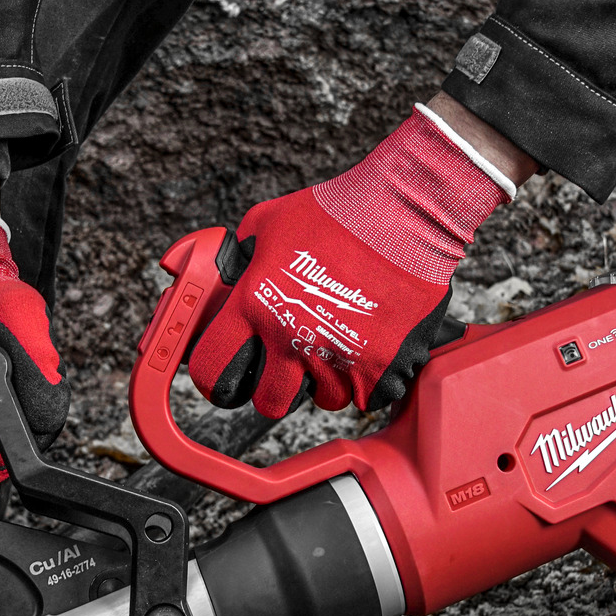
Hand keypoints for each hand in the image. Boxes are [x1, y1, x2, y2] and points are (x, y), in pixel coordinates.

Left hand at [185, 105, 517, 418]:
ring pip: (321, 400)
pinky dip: (368, 379)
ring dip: (326, 379)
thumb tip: (214, 276)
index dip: (216, 379)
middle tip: (288, 365)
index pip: (213, 371)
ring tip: (338, 339)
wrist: (402, 213)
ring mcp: (337, 358)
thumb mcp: (265, 224)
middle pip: (267, 403)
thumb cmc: (335, 212)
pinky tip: (370, 343)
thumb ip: (237, 260)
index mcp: (254, 305)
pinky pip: (366, 397)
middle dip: (274, 388)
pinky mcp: (381, 368)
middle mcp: (291, 338)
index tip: (225, 378)